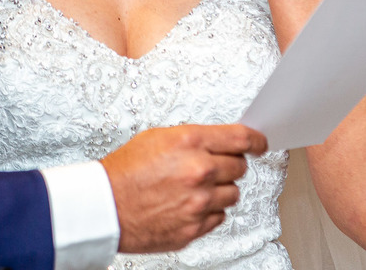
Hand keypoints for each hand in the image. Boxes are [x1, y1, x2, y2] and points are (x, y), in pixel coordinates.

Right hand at [101, 123, 266, 252]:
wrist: (105, 206)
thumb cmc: (124, 172)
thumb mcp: (156, 137)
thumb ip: (192, 139)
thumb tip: (218, 142)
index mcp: (189, 142)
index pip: (240, 138)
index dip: (256, 141)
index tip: (260, 144)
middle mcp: (198, 171)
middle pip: (239, 167)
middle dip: (228, 165)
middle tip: (210, 167)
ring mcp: (199, 202)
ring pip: (232, 194)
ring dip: (219, 190)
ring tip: (194, 188)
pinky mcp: (195, 228)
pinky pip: (219, 217)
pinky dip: (209, 211)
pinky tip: (189, 205)